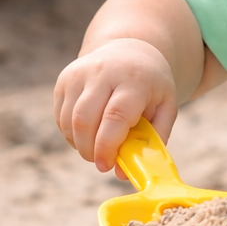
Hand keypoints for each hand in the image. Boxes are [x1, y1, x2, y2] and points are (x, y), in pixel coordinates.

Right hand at [54, 39, 177, 176]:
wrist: (131, 51)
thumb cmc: (151, 87)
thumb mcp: (165, 108)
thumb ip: (151, 141)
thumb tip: (123, 174)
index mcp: (134, 81)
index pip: (115, 116)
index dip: (107, 146)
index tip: (106, 166)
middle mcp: (103, 73)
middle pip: (85, 119)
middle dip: (89, 150)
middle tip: (101, 163)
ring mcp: (79, 74)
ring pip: (69, 120)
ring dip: (79, 144)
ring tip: (96, 149)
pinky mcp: (64, 80)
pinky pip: (61, 116)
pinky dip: (71, 134)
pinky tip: (87, 135)